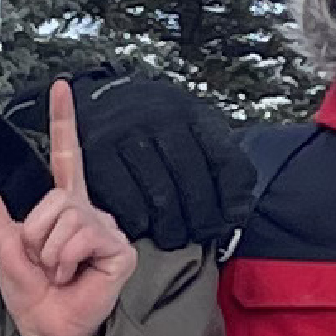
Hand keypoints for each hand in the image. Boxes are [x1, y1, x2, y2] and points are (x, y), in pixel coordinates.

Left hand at [0, 79, 142, 335]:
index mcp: (63, 206)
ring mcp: (106, 228)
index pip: (65, 156)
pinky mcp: (119, 248)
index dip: (63, 122)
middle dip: (36, 236)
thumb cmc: (31, 291)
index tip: (61, 88)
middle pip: (54, 199)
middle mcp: (87, 212)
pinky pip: (82, 237)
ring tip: (59, 271)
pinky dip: (67, 260)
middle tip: (43, 262)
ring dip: (50, 253)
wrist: (47, 327)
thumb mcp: (3, 243)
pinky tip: (75, 275)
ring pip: (66, 219)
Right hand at [73, 74, 248, 257]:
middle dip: (200, 218)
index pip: (226, 160)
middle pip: (192, 181)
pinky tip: (142, 226)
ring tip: (171, 237)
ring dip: (170, 226)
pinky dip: (138, 221)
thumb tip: (237, 210)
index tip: (230, 220)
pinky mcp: (98, 153)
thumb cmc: (150, 127)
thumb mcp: (190, 129)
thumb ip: (215, 162)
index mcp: (191, 114)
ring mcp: (127, 134)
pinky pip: (126, 200)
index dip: (232, 198)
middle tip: (198, 235)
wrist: (98, 99)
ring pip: (161, 195)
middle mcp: (161, 118)